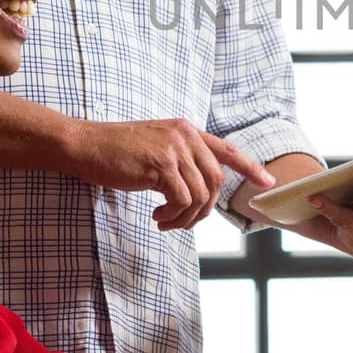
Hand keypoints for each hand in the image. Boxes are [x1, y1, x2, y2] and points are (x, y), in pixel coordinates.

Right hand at [65, 119, 274, 230]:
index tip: (268, 183)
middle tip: (181, 222)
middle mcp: (185, 136)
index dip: (250, 167)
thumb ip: (180, 161)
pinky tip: (157, 218)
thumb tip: (200, 191)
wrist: (85, 145)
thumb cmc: (116, 152)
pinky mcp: (160, 165)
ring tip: (164, 222)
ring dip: (186, 218)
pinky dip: (174, 217)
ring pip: (201, 196)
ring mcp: (173, 149)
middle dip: (205, 210)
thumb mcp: (155, 148)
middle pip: (216, 182)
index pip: (227, 149)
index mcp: (187, 131)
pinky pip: (183, 201)